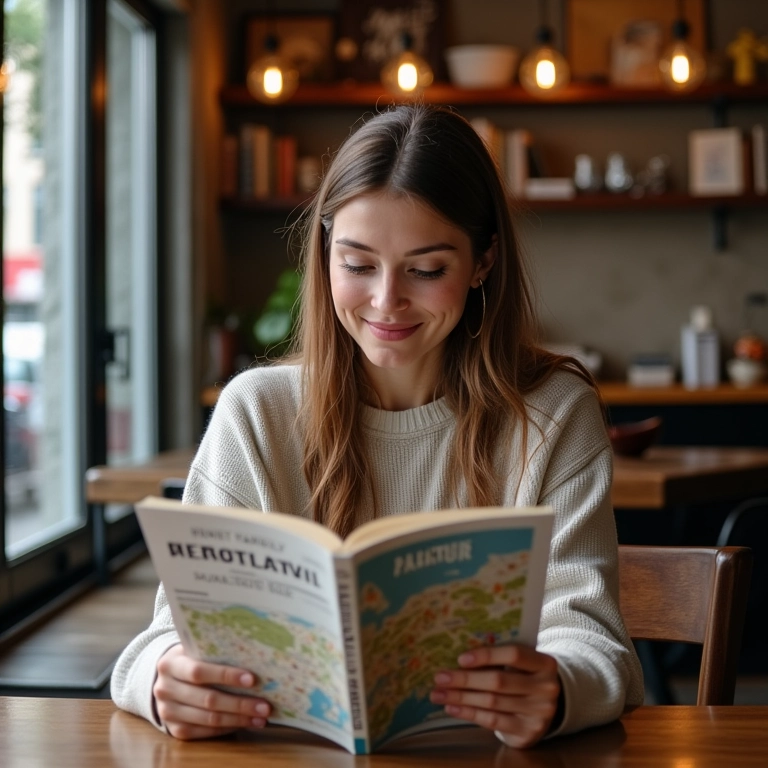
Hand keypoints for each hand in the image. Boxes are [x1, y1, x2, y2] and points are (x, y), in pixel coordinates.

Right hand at [153, 644, 271, 739]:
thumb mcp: (196, 649)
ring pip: (209, 719)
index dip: (226, 676)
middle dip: (240, 703)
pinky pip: (205, 732)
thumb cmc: (191, 658)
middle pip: (208, 699)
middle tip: (265, 705)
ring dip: (238, 719)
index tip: (252, 679)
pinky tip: (245, 723)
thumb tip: (255, 654)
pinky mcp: (174, 729)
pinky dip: (227, 728)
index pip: (199, 672)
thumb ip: (216, 650)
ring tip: (261, 717)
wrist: (167, 678)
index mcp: (170, 664)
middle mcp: (165, 689)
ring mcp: (168, 711)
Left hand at [429, 644, 560, 747]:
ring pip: (492, 702)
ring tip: (439, 694)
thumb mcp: (522, 664)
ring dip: (461, 697)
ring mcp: (538, 712)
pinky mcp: (527, 731)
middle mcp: (546, 688)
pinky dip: (469, 713)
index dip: (486, 655)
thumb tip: (459, 657)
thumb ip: (500, 657)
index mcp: (545, 664)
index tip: (460, 658)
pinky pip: (492, 720)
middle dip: (465, 679)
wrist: (546, 708)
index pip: (514, 654)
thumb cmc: (525, 677)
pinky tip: (452, 708)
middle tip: (439, 677)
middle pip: (498, 681)